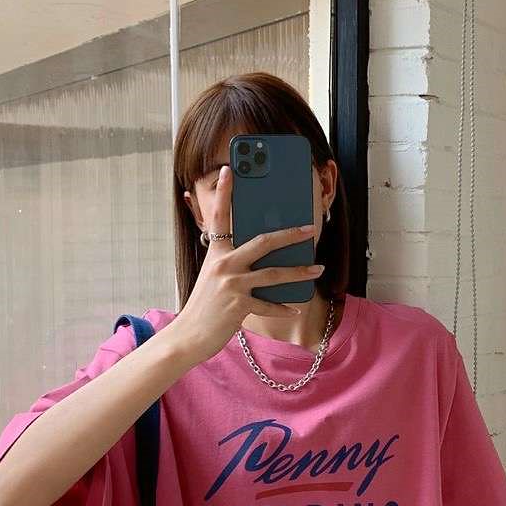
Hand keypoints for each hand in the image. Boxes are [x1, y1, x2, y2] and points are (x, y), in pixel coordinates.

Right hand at [172, 163, 325, 363]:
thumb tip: (261, 257)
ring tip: (317, 269)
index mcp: (216, 252)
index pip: (220, 216)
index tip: (229, 170)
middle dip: (290, 234)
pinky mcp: (238, 305)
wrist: (188, 335)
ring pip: (273, 274)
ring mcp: (231, 284)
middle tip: (310, 229)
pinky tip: (294, 309)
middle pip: (263, 242)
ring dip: (299, 272)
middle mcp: (223, 264)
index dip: (225, 192)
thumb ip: (232, 264)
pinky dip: (282, 308)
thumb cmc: (203, 306)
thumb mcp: (213, 278)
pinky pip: (268, 305)